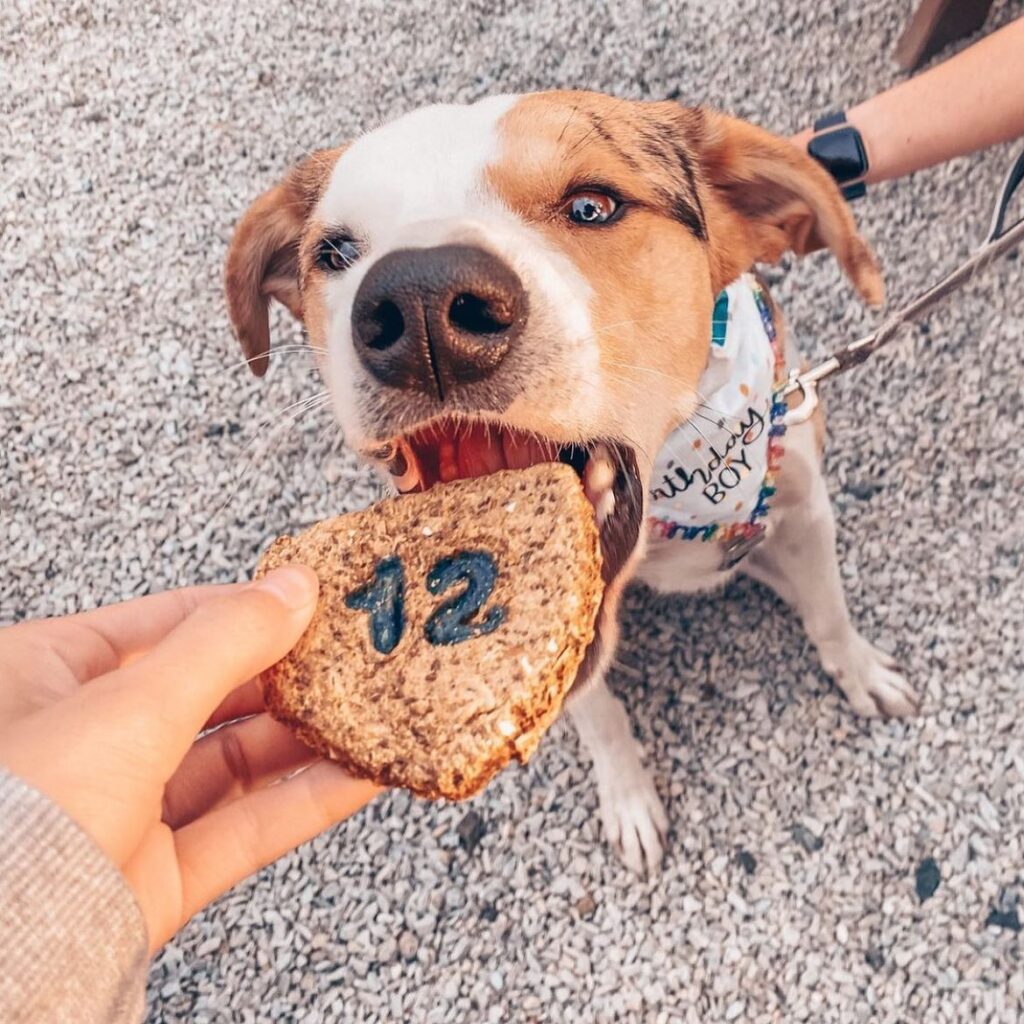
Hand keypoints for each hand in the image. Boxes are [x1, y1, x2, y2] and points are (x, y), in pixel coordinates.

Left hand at [0, 567, 377, 952]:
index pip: (163, 622)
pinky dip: (303, 802)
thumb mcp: (132, 703)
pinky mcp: (153, 875)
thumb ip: (225, 641)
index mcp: (44, 676)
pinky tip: (355, 775)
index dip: (241, 608)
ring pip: (229, 762)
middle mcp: (80, 740)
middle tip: (345, 656)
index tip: (306, 600)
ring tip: (365, 713)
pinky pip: (242, 828)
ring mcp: (118, 810)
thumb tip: (294, 590)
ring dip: (303, 740)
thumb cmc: (22, 813)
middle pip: (205, 692)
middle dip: (283, 676)